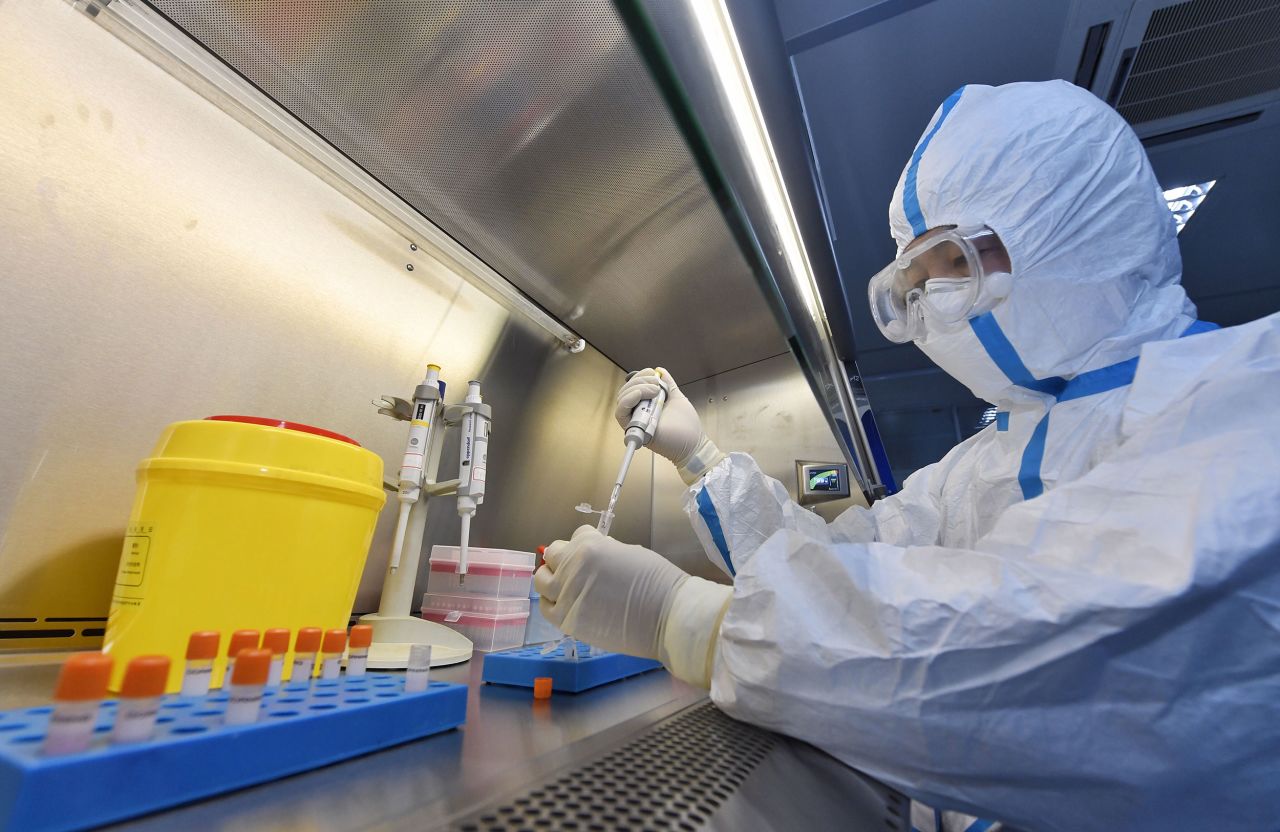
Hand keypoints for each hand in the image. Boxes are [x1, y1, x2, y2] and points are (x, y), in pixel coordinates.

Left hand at [535, 525, 687, 659]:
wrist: (666, 616)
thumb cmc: (657, 582)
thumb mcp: (630, 552)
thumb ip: (605, 550)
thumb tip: (596, 554)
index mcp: (590, 545)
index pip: (576, 536)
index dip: (585, 544)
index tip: (592, 554)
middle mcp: (572, 566)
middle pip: (553, 554)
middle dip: (563, 558)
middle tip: (575, 570)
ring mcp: (566, 594)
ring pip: (541, 580)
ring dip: (550, 578)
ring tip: (564, 586)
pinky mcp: (566, 619)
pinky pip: (546, 607)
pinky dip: (550, 602)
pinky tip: (562, 603)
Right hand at [615, 368, 724, 482]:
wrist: (693, 443)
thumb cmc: (687, 425)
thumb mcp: (676, 397)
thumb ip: (668, 384)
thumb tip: (660, 371)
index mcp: (647, 404)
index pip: (633, 385)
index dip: (640, 376)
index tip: (653, 373)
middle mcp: (639, 411)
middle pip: (626, 391)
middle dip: (639, 381)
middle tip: (656, 385)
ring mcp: (636, 420)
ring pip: (622, 399)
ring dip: (637, 389)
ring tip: (654, 391)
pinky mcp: (634, 429)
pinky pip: (621, 413)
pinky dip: (627, 401)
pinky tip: (639, 396)